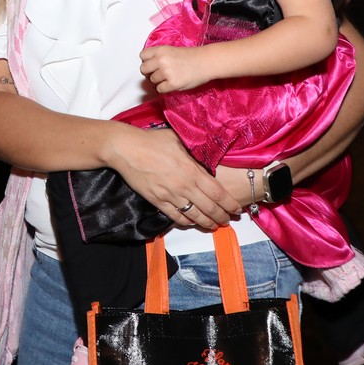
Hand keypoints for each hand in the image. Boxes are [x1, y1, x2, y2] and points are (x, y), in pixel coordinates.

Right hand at [102, 122, 238, 229]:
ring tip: (214, 226)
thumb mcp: (179, 139)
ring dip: (207, 223)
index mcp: (192, 171)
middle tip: (228, 220)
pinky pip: (176, 217)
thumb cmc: (152, 140)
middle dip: (222, 217)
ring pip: (194, 215)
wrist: (126, 149)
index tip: (237, 209)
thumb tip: (209, 149)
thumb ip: (195, 148)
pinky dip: (187, 222)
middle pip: (209, 208)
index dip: (229, 204)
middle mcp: (184, 186)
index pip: (218, 193)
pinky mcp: (157, 201)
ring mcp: (170, 195)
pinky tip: (192, 223)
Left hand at [140, 45, 213, 93]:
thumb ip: (159, 56)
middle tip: (159, 73)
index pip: (142, 56)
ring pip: (152, 80)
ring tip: (170, 77)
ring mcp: (166, 72)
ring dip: (159, 81)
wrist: (206, 62)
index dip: (147, 61)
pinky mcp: (172, 84)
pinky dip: (165, 88)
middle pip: (144, 69)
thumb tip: (148, 67)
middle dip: (150, 72)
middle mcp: (161, 60)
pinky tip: (172, 83)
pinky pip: (160, 89)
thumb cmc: (190, 56)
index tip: (153, 64)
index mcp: (160, 50)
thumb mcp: (171, 50)